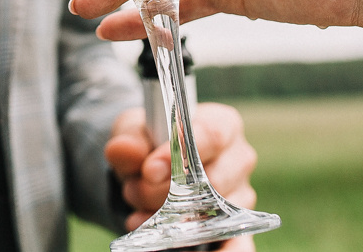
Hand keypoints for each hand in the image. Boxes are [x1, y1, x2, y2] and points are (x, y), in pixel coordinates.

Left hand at [107, 102, 257, 246]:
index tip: (149, 170)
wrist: (149, 169)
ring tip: (138, 212)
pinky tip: (171, 247)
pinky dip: (202, 248)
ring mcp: (240, 196)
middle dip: (164, 192)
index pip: (211, 136)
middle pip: (212, 181)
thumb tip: (122, 150)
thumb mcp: (134, 132)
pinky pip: (232, 244)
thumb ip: (129, 140)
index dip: (179, 153)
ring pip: (211, 214)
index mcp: (222, 124)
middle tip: (133, 191)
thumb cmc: (150, 141)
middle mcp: (238, 159)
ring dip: (168, 219)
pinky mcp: (235, 227)